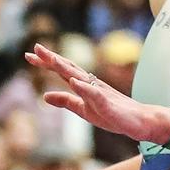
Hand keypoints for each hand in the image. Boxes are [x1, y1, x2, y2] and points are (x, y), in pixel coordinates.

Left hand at [23, 42, 168, 143]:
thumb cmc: (113, 114)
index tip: (29, 55)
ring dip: (65, 67)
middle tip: (35, 48)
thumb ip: (65, 101)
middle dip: (52, 59)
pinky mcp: (108, 104)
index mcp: (84, 86)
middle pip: (69, 68)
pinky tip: (73, 81)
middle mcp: (91, 84)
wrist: (140, 122)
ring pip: (80, 77)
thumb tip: (44, 96)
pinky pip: (95, 94)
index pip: (62, 71)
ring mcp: (99, 92)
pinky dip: (84, 87)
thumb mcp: (83, 110)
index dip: (46, 63)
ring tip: (51, 58)